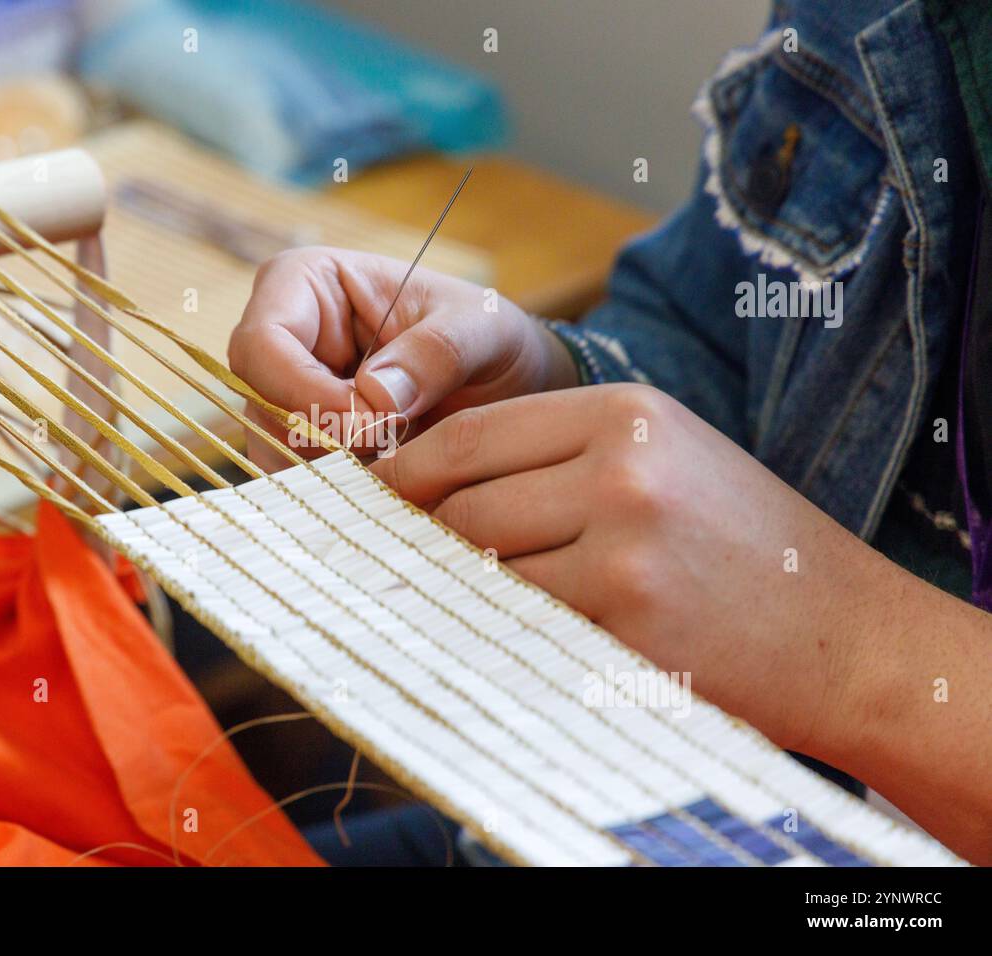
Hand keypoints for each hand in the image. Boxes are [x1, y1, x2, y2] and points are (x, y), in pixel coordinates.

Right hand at [228, 247, 575, 468]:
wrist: (505, 379)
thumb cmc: (486, 333)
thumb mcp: (482, 329)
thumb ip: (437, 352)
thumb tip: (374, 396)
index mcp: (305, 281)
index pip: (263, 343)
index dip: (304, 392)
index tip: (372, 426)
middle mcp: (282, 338)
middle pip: (258, 403)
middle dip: (321, 439)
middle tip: (393, 452)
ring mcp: (286, 394)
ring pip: (272, 449)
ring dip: (333, 471)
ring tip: (401, 464)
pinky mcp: (303, 441)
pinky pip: (297, 479)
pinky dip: (341, 491)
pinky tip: (390, 484)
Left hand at [369, 382, 875, 752]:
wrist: (842, 633)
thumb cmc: (740, 542)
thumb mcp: (661, 458)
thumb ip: (555, 457)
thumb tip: (429, 483)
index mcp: (625, 413)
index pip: (469, 437)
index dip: (406, 473)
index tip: (376, 501)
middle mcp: (622, 471)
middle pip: (462, 506)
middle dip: (428, 538)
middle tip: (410, 561)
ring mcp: (625, 550)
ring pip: (481, 568)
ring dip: (464, 588)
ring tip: (471, 597)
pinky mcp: (627, 625)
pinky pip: (519, 623)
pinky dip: (502, 629)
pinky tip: (514, 634)